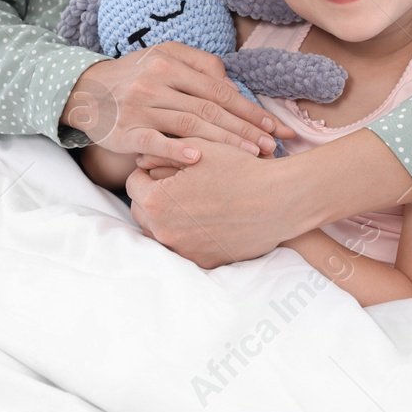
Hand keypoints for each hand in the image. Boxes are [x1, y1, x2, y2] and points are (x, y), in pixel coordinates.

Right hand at [63, 43, 293, 163]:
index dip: (248, 109)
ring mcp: (139, 107)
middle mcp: (156, 82)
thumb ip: (199, 64)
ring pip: (190, 124)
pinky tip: (199, 159)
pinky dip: (177, 151)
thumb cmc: (133, 75)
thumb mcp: (163, 55)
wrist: (84, 91)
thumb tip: (231, 85)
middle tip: (270, 147)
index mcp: (170, 63)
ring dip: (224, 142)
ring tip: (250, 156)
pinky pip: (154, 142)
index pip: (218, 89)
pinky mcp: (125, 131)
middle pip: (210, 108)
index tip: (272, 127)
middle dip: (245, 129)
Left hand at [126, 141, 300, 267]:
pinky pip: (182, 248)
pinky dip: (185, 234)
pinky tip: (203, 219)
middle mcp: (165, 232)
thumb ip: (163, 153)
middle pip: (140, 211)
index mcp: (158, 202)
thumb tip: (141, 160)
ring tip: (187, 201)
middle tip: (170, 183)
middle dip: (150, 196)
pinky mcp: (203, 262)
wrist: (279, 201)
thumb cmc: (240, 169)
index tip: (159, 167)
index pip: (132, 184)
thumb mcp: (199, 150)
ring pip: (158, 233)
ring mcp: (184, 251)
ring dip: (164, 217)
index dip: (145, 171)